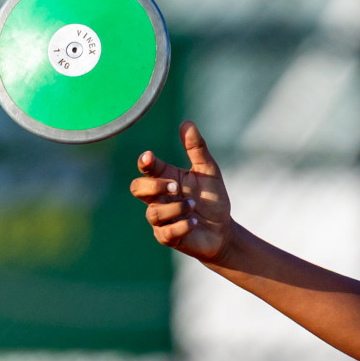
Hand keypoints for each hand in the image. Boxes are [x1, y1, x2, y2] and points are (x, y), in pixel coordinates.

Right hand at [130, 120, 235, 262]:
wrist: (223, 231)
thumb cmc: (212, 200)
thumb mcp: (208, 171)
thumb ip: (197, 149)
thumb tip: (187, 123)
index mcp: (165, 178)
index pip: (147, 168)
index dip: (145, 163)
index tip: (149, 158)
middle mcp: (159, 198)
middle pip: (136, 189)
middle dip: (153, 186)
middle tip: (176, 187)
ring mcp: (161, 219)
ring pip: (153, 213)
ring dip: (175, 208)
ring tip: (193, 206)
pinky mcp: (168, 237)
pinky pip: (165, 232)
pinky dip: (181, 225)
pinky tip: (194, 221)